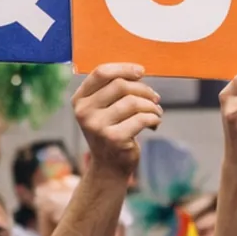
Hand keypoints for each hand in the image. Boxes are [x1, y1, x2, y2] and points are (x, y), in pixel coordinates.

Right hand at [73, 63, 161, 179]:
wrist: (109, 167)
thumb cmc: (111, 132)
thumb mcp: (103, 109)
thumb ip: (113, 89)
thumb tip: (138, 72)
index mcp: (80, 99)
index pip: (101, 73)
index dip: (124, 68)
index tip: (141, 71)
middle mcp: (84, 112)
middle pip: (120, 85)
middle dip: (143, 89)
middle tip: (155, 98)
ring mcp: (97, 126)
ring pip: (133, 102)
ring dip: (151, 105)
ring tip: (156, 112)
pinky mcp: (114, 138)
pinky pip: (142, 118)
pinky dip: (154, 118)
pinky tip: (155, 123)